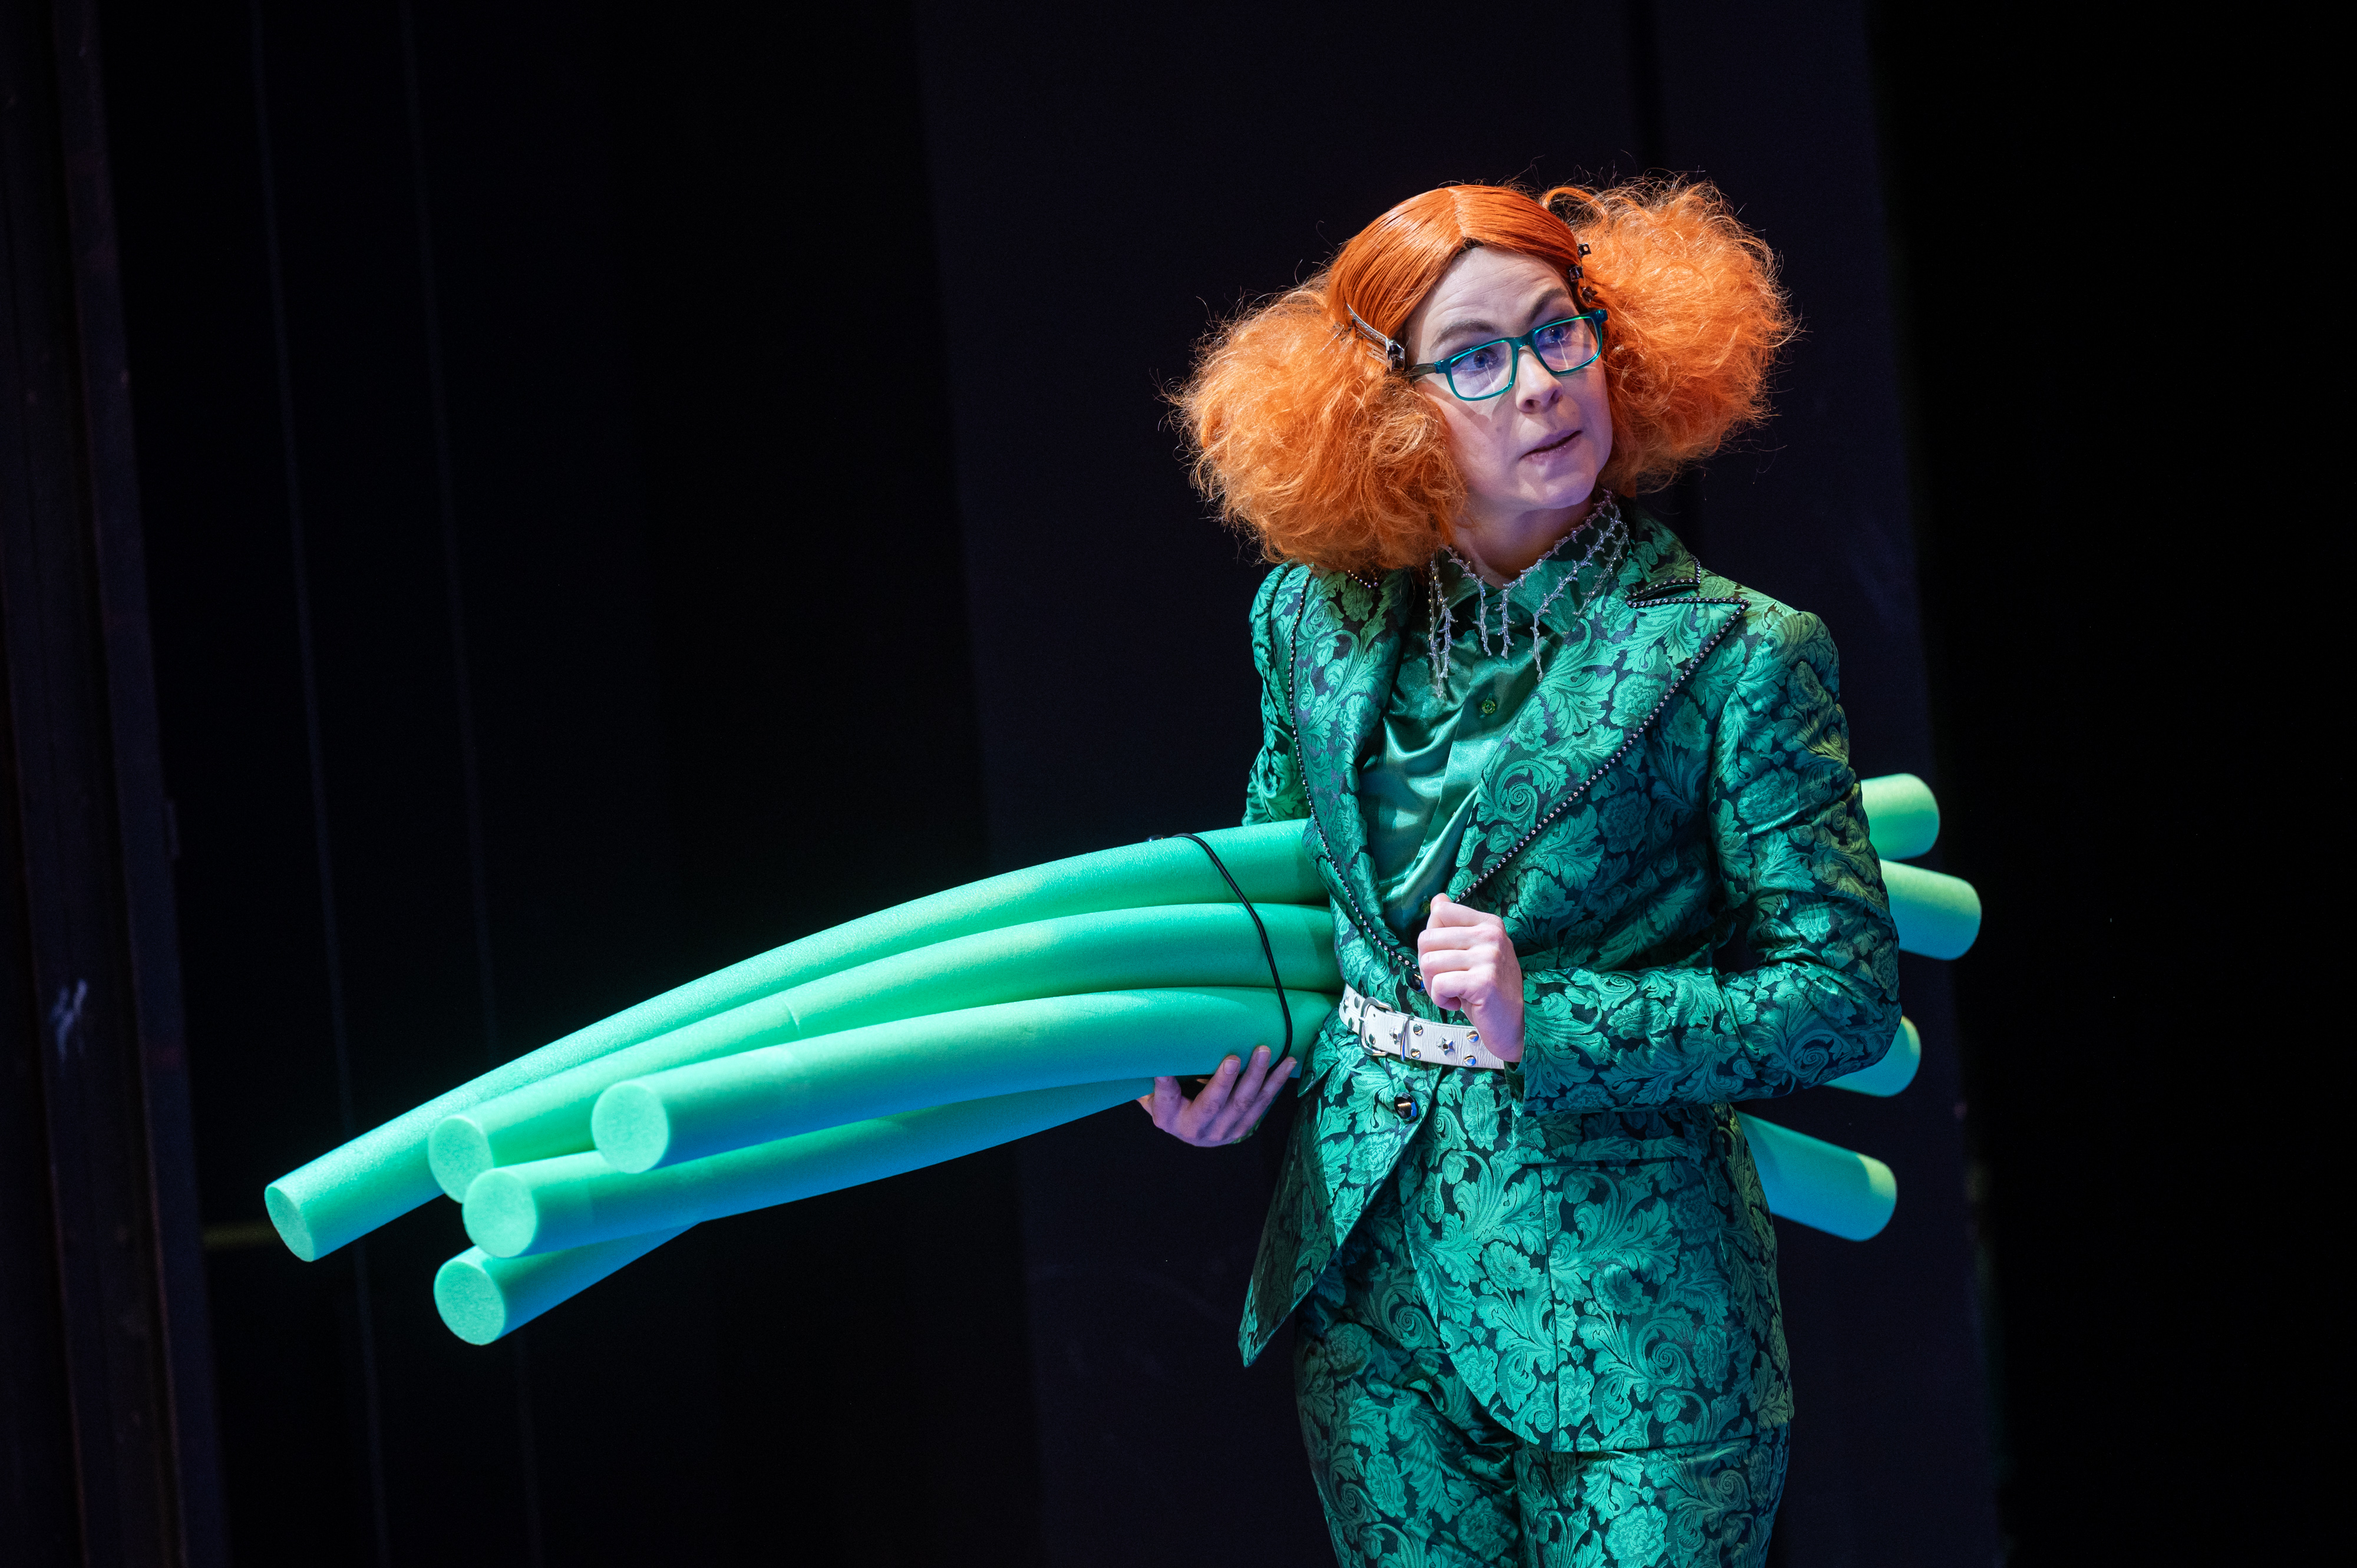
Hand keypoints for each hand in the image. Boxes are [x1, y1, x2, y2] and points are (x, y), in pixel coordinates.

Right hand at [1137, 1045, 1299, 1145]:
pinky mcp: (1243, 1127)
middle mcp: (1198, 1129)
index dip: (1166, 1086)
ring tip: (1265, 1052)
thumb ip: (1156, 1078)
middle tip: (1233, 1057)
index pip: (1166, 1100)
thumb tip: (1151, 1047)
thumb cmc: (1171, 1103)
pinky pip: (1262, 1104)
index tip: (1165, 1069)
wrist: (1190, 1131)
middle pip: (1214, 1105)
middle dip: (1225, 1081)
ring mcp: (1224, 1131)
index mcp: (1170, 1118)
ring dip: (1258, 1077)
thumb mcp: (1155, 1094)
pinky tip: (1287, 1064)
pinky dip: (1275, 1083)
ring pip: (1244, 1103)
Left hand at [1416, 895, 1524, 1062]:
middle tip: (1449, 981)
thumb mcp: (1472, 952)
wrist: (1511, 1025)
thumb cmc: (1486, 990)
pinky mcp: (1484, 982)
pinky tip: (1458, 1003)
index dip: (1432, 940)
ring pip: (1429, 963)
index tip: (1447, 959)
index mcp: (1488, 923)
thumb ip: (1455, 925)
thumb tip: (1437, 900)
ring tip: (1455, 992)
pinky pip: (1439, 984)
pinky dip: (1440, 999)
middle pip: (1427, 939)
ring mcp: (1489, 957)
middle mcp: (1491, 935)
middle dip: (1428, 966)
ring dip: (1434, 985)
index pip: (1440, 912)